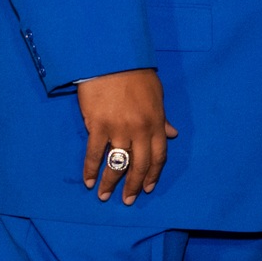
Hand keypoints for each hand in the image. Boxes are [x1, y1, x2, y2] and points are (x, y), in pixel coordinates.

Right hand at [77, 68, 177, 203]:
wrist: (112, 60)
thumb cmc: (136, 75)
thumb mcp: (157, 95)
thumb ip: (162, 118)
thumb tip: (172, 134)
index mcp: (156, 123)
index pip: (158, 156)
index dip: (153, 174)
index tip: (148, 188)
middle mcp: (140, 130)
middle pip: (140, 165)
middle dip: (134, 185)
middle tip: (128, 200)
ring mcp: (119, 129)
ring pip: (118, 163)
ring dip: (111, 183)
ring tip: (105, 196)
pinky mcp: (98, 125)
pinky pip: (95, 153)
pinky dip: (91, 169)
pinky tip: (89, 181)